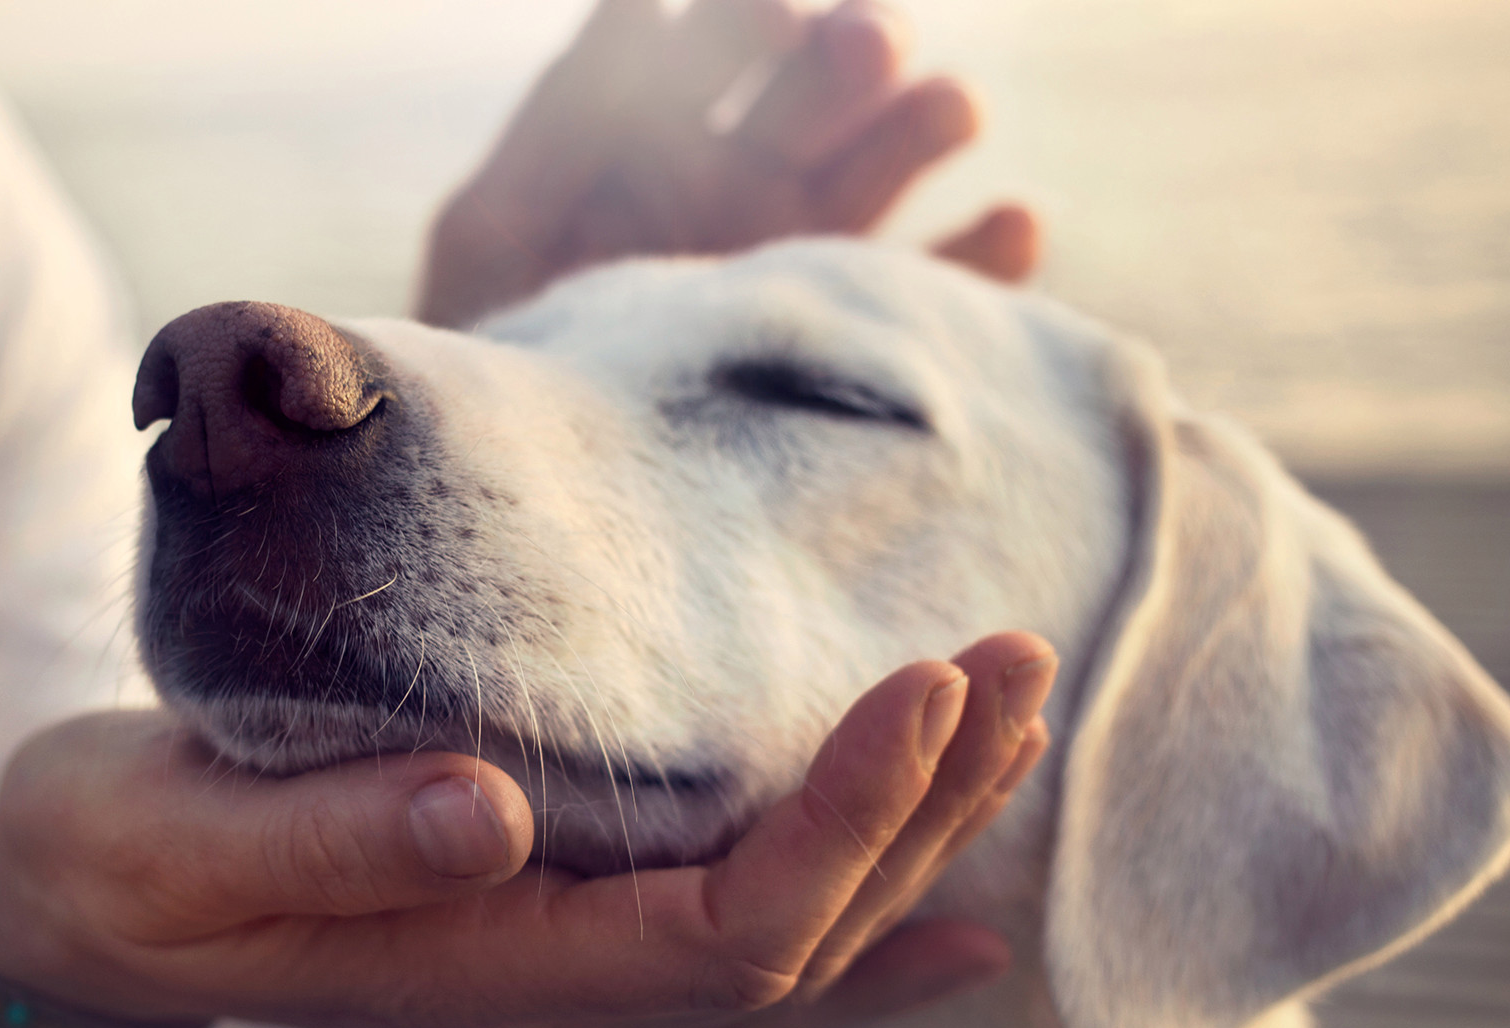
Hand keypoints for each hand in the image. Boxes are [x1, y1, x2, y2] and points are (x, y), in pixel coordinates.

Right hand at [0, 633, 1054, 1027]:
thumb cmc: (118, 865)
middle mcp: (558, 988)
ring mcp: (567, 966)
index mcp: (487, 971)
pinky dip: (862, 926)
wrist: (81, 910)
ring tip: (1011, 720)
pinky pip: (744, 949)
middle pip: (798, 936)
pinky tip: (954, 914)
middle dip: (922, 805)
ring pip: (792, 938)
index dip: (844, 821)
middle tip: (1015, 659)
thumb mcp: (176, 844)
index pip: (724, 928)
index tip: (925, 685)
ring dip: (914, 836)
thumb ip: (328, 839)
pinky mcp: (558, 918)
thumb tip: (487, 807)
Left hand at [417, 0, 1042, 329]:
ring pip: (889, 167)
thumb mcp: (495, 239)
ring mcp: (810, 259)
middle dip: (849, 58)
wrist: (538, 496)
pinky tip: (1014, 224)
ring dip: (925, 124)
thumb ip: (558, 128)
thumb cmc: (500, 357)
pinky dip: (987, 257)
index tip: (772, 22)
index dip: (749, 27)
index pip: (722, 48)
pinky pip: (942, 291)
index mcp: (662, 139)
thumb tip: (641, 7)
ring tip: (950, 108)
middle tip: (867, 49)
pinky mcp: (861, 340)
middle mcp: (749, 185)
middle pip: (821, 92)